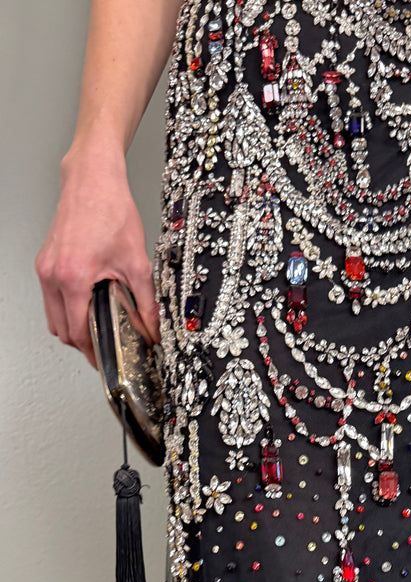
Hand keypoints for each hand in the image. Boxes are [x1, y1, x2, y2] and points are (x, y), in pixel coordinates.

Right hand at [35, 143, 160, 369]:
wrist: (92, 181)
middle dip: (82, 343)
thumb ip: (146, 302)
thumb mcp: (137, 262)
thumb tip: (154, 328)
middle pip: (61, 330)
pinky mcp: (45, 262)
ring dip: (72, 327)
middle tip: (105, 347)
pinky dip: (66, 308)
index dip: (93, 351)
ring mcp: (45, 268)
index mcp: (74, 278)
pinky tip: (88, 304)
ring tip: (98, 327)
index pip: (77, 331)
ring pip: (53, 316)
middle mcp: (53, 275)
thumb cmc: (110, 211)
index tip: (107, 359)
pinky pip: (51, 298)